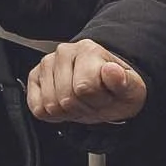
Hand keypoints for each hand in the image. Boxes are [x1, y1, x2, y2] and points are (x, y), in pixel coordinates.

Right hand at [28, 39, 150, 124]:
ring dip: (68, 113)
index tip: (107, 98)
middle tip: (93, 103)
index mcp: (88, 50)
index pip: (85, 88)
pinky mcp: (34, 77)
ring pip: (51, 105)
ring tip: (80, 103)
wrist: (105, 87)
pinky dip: (52, 115)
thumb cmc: (116, 88)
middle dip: (83, 109)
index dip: (98, 101)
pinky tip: (65, 106)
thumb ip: (123, 81)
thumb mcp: (131, 89)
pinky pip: (37, 107)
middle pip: (66, 99)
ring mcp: (46, 64)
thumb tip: (111, 71)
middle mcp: (64, 52)